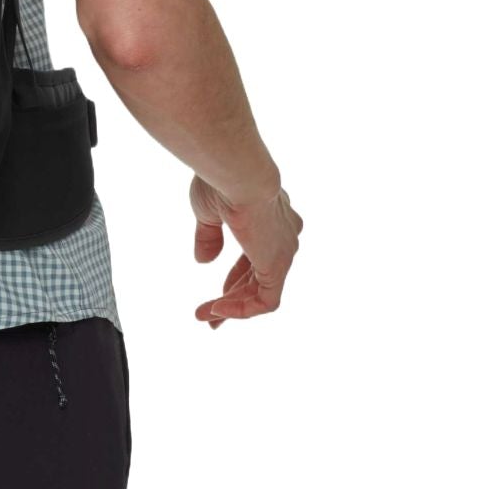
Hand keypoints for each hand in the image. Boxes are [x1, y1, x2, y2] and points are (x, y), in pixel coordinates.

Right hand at [190, 176, 301, 327]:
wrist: (239, 172)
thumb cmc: (222, 181)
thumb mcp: (208, 211)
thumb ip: (209, 237)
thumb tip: (203, 261)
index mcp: (271, 216)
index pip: (256, 255)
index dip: (235, 276)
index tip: (216, 290)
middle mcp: (284, 235)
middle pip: (260, 276)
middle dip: (234, 297)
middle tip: (210, 313)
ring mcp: (284, 251)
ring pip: (262, 291)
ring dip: (233, 307)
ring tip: (205, 316)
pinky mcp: (278, 266)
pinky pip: (266, 301)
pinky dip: (242, 310)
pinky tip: (217, 310)